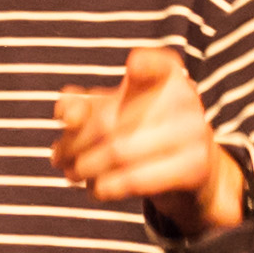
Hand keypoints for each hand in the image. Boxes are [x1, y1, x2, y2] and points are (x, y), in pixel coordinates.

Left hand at [49, 43, 248, 232]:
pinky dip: (107, 187)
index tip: (133, 67)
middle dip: (75, 144)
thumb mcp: (112, 111)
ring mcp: (195, 132)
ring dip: (85, 169)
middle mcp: (185, 97)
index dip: (144, 65)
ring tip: (73, 174)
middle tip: (58, 158)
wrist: (190, 170)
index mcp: (166, 74)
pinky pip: (137, 180)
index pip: (156, 64)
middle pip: (109, 122)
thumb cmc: (142, 131)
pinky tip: (97, 188)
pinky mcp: (195, 167)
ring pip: (119, 153)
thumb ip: (82, 106)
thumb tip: (65, 114)